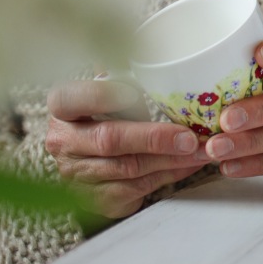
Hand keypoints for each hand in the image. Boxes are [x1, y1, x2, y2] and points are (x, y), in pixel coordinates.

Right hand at [44, 79, 209, 219]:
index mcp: (62, 108)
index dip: (105, 96)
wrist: (93, 161)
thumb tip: (157, 63)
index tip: (135, 93)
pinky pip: (139, 188)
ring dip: (170, 160)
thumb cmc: (108, 115)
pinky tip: (189, 164)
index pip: (75, 98)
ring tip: (199, 150)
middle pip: (109, 140)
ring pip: (129, 168)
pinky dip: (170, 175)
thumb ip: (123, 77)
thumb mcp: (108, 91)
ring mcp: (77, 176)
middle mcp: (64, 143)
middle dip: (154, 139)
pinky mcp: (98, 200)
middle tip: (188, 136)